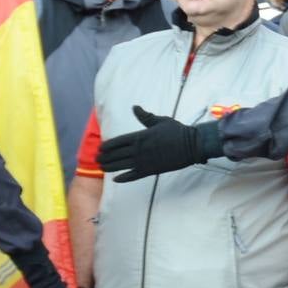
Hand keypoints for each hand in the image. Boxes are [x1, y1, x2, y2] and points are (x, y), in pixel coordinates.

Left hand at [97, 106, 217, 181]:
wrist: (190, 145)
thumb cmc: (176, 130)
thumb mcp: (160, 120)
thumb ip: (145, 116)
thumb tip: (135, 107)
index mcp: (139, 136)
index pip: (117, 142)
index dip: (107, 146)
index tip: (100, 148)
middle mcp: (138, 149)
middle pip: (116, 155)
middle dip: (105, 157)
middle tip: (97, 159)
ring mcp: (144, 161)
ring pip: (121, 166)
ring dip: (110, 167)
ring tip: (102, 168)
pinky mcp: (150, 170)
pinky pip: (133, 176)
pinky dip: (124, 178)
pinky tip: (116, 179)